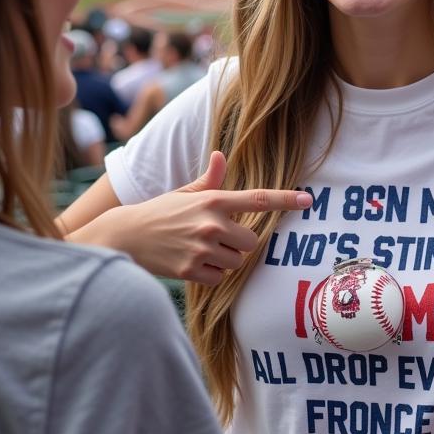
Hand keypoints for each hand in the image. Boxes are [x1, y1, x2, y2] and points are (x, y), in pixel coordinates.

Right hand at [111, 151, 311, 283]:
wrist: (125, 236)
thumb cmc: (160, 212)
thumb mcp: (185, 193)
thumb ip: (209, 180)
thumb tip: (220, 156)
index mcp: (213, 200)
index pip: (258, 200)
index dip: (286, 200)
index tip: (308, 200)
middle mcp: (211, 223)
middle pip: (251, 243)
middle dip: (238, 244)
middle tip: (215, 239)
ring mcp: (202, 248)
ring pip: (235, 263)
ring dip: (223, 260)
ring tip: (199, 250)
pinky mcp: (191, 270)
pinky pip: (219, 278)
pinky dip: (209, 274)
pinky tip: (191, 263)